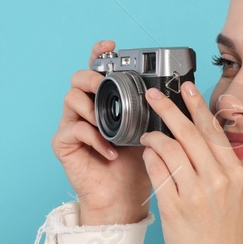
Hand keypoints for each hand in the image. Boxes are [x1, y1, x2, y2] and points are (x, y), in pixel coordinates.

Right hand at [50, 39, 152, 224]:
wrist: (125, 198)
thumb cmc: (138, 166)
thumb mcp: (153, 132)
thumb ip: (156, 109)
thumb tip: (178, 87)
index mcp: (106, 101)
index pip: (99, 69)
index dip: (100, 54)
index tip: (111, 45)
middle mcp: (86, 109)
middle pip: (78, 78)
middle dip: (92, 77)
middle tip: (106, 86)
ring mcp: (72, 125)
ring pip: (71, 99)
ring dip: (92, 108)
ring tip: (109, 125)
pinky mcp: (64, 144)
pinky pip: (75, 130)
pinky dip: (94, 138)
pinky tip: (110, 151)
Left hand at [137, 81, 242, 243]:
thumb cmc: (221, 238)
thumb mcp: (230, 198)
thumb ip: (217, 170)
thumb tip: (196, 142)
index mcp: (234, 174)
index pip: (214, 130)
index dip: (198, 106)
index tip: (186, 88)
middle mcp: (218, 180)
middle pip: (191, 132)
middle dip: (170, 109)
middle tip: (153, 96)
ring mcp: (197, 193)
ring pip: (172, 148)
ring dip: (155, 135)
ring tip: (146, 131)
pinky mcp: (176, 208)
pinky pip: (158, 171)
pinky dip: (150, 157)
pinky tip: (145, 153)